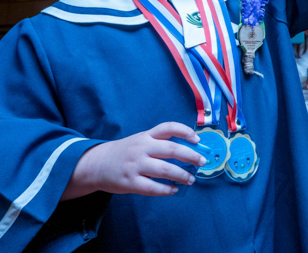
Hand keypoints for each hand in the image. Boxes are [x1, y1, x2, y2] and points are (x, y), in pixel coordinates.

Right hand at [62, 122, 205, 200]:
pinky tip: (174, 189)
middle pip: (172, 149)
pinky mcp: (130, 182)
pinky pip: (152, 188)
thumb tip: (188, 151)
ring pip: (165, 170)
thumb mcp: (140, 140)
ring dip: (182, 175)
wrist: (96, 164)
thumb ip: (159, 143)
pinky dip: (166, 189)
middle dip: (191, 156)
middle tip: (202, 161)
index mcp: (145, 136)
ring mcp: (135, 165)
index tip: (197, 139)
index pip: (168, 128)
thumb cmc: (124, 152)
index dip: (185, 131)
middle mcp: (141, 148)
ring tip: (191, 179)